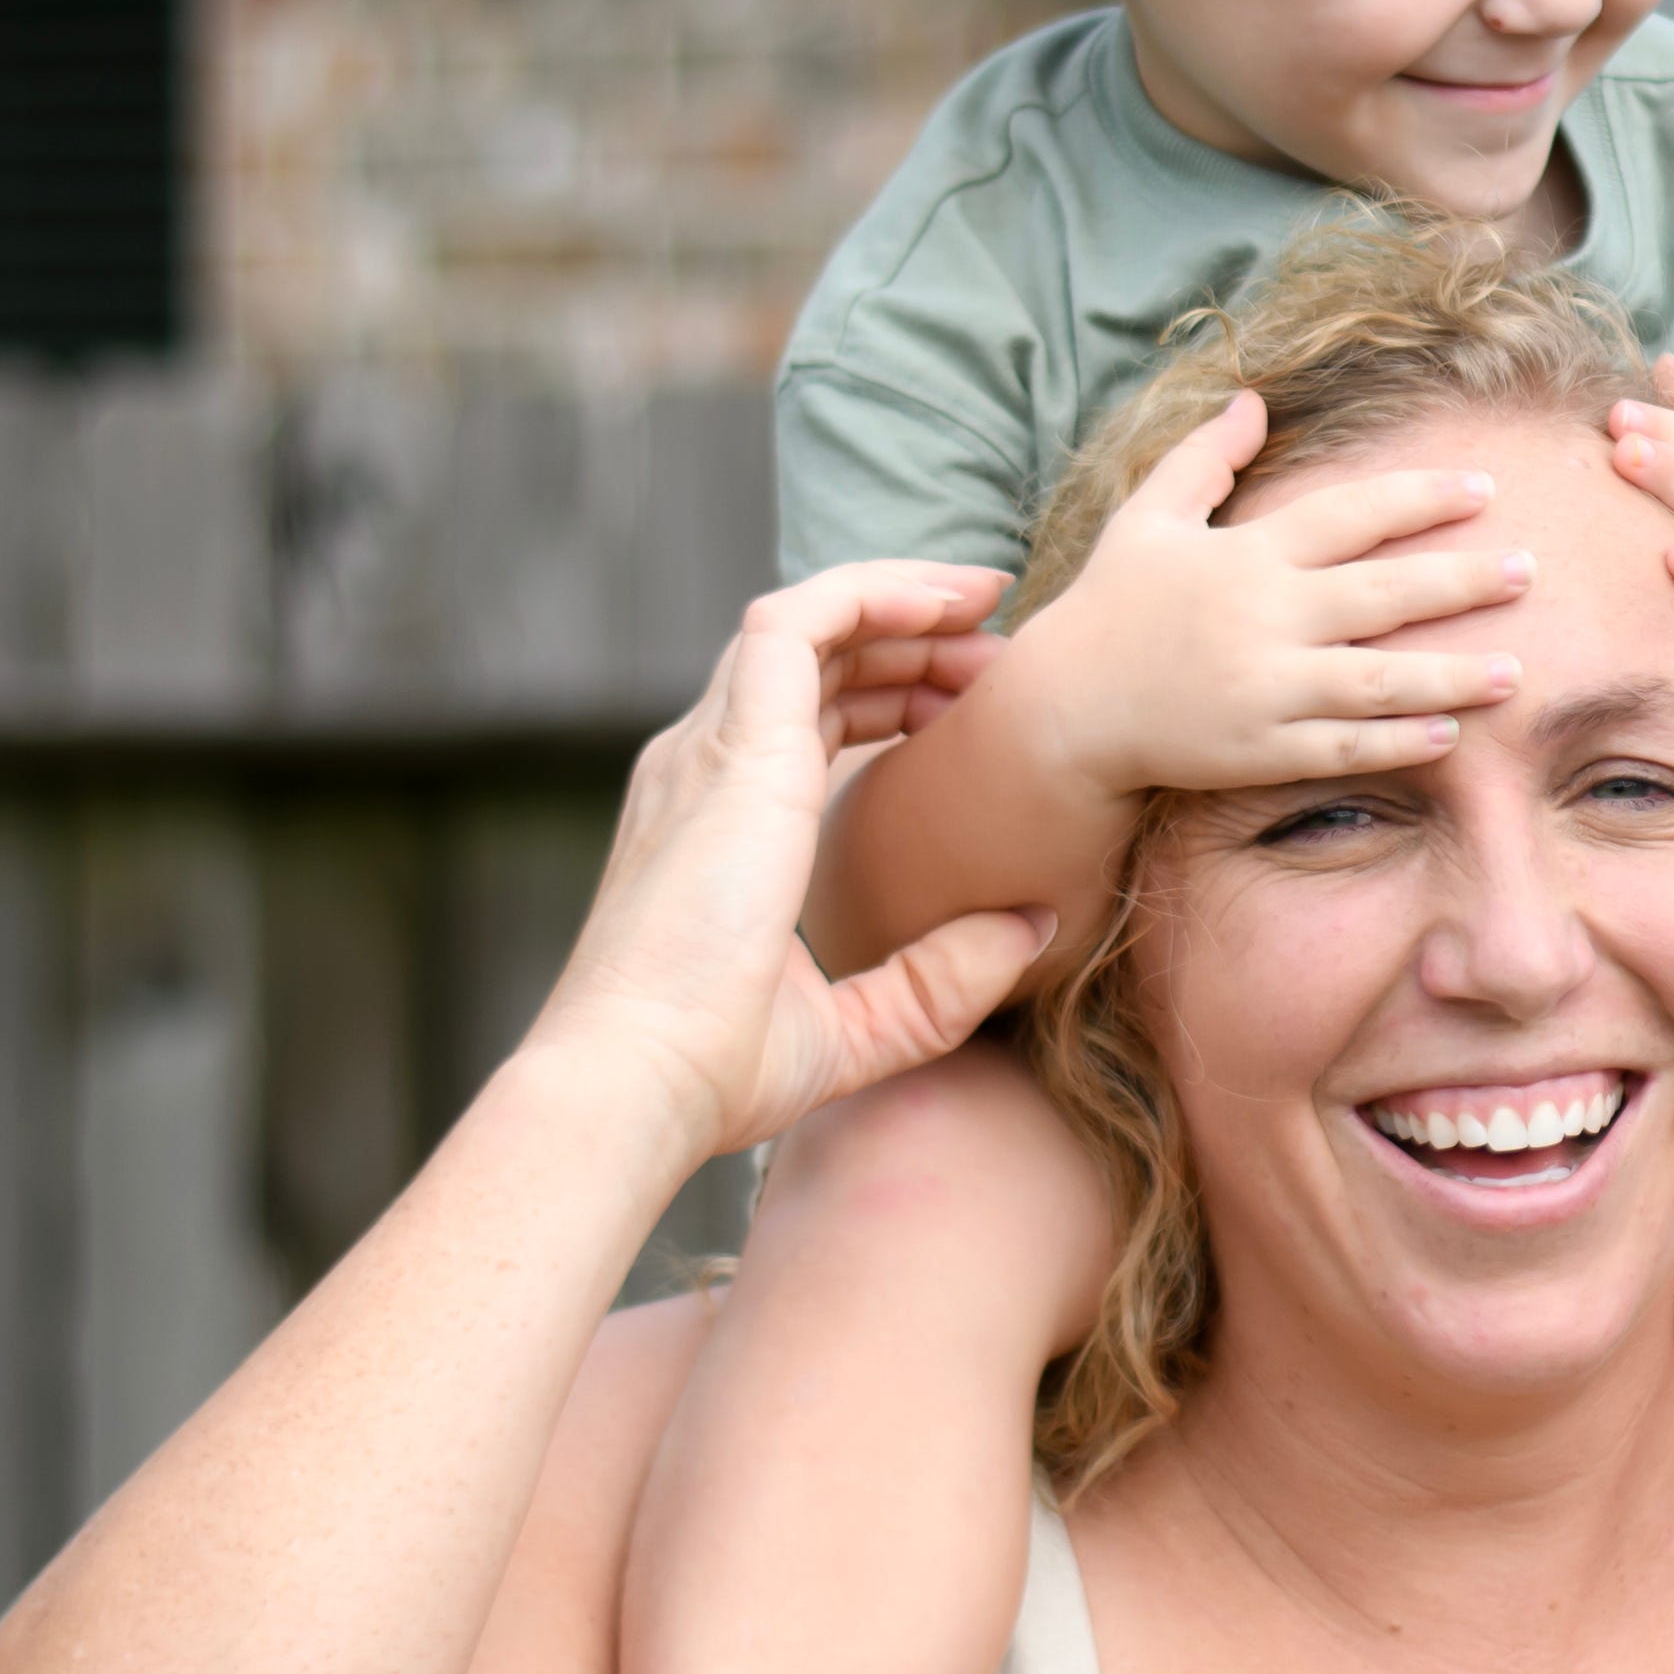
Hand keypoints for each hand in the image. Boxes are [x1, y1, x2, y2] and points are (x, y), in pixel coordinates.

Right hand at [526, 565, 1076, 1172]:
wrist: (639, 1080)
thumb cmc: (720, 1071)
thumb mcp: (860, 1026)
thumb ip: (943, 977)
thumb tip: (1034, 924)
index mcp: (722, 821)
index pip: (808, 717)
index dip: (898, 694)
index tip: (983, 706)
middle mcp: (707, 769)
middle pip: (814, 661)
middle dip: (912, 639)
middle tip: (1005, 652)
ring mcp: (711, 750)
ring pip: (808, 624)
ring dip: (902, 602)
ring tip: (990, 603)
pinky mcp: (732, 747)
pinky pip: (798, 623)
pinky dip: (872, 592)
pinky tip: (948, 602)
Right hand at [1012, 389, 1536, 786]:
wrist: (1062, 707)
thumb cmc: (1110, 604)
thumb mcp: (1148, 517)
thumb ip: (1204, 456)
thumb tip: (1252, 397)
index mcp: (1246, 555)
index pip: (1349, 515)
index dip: (1419, 497)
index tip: (1483, 485)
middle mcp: (1262, 618)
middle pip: (1381, 595)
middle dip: (1460, 581)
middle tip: (1529, 570)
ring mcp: (1263, 688)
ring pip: (1376, 680)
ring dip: (1449, 676)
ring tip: (1514, 670)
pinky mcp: (1258, 749)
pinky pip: (1342, 747)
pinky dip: (1397, 742)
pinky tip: (1450, 732)